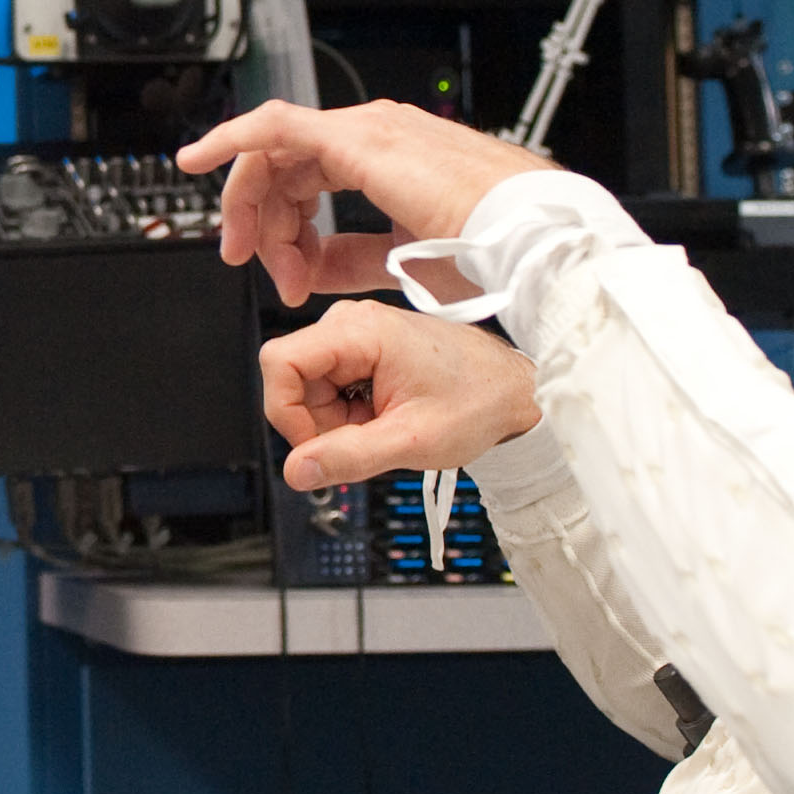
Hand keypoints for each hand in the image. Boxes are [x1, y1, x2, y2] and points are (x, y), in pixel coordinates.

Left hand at [176, 100, 551, 306]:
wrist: (526, 243)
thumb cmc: (492, 252)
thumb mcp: (402, 259)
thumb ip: (353, 257)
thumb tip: (310, 268)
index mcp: (389, 157)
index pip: (310, 182)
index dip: (287, 231)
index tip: (284, 276)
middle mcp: (375, 135)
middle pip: (285, 168)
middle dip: (261, 220)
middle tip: (250, 263)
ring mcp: (367, 130)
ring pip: (274, 152)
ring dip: (252, 204)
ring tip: (252, 254)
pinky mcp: (357, 138)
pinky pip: (272, 128)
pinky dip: (228, 139)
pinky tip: (195, 161)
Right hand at [257, 302, 541, 492]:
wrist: (514, 392)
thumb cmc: (478, 402)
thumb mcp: (411, 440)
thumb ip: (347, 457)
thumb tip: (296, 471)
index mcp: (360, 330)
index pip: (279, 362)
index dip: (286, 412)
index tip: (315, 445)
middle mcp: (353, 322)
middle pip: (294, 380)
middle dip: (319, 422)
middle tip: (367, 438)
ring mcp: (358, 334)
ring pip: (310, 387)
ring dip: (337, 420)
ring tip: (384, 426)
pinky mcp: (364, 348)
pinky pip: (330, 385)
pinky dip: (349, 411)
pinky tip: (384, 417)